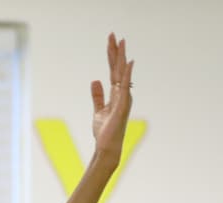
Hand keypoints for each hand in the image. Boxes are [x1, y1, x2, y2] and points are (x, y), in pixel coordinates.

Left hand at [91, 33, 133, 163]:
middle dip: (115, 51)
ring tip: (121, 42)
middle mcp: (122, 93)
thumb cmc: (104, 131)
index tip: (110, 41)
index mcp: (116, 93)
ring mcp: (124, 99)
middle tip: (113, 34)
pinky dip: (126, 74)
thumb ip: (98, 96)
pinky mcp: (122, 106)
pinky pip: (125, 87)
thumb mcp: (98, 110)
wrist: (106, 147)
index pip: (113, 70)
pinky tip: (127, 63)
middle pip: (118, 68)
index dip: (111, 56)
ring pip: (122, 73)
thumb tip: (95, 81)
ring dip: (121, 57)